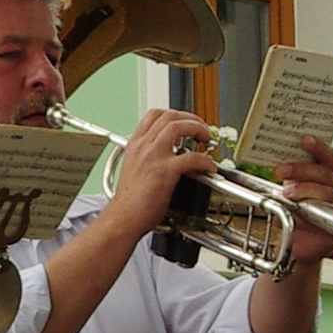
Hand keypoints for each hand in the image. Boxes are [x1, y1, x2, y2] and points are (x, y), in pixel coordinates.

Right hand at [89, 108, 219, 249]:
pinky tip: (209, 167)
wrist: (123, 218)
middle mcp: (143, 146)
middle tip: (200, 127)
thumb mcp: (134, 169)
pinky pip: (192, 157)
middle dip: (190, 118)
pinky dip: (205, 160)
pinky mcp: (165, 171)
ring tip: (206, 138)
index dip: (174, 114)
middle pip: (169, 116)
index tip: (185, 120)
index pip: (154, 115)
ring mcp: (154, 156)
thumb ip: (148, 158)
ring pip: (179, 126)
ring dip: (198, 128)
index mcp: (135, 145)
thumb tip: (169, 157)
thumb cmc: (129, 202)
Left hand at [266, 135, 332, 269]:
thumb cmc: (296, 220)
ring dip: (305, 190)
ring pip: (327, 191)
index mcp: (325, 177)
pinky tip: (297, 216)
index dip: (318, 147)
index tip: (304, 138)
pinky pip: (327, 215)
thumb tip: (274, 167)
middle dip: (302, 169)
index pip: (326, 157)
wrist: (299, 248)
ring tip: (287, 193)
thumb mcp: (286, 195)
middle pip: (325, 172)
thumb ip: (285, 180)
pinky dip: (309, 215)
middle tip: (282, 170)